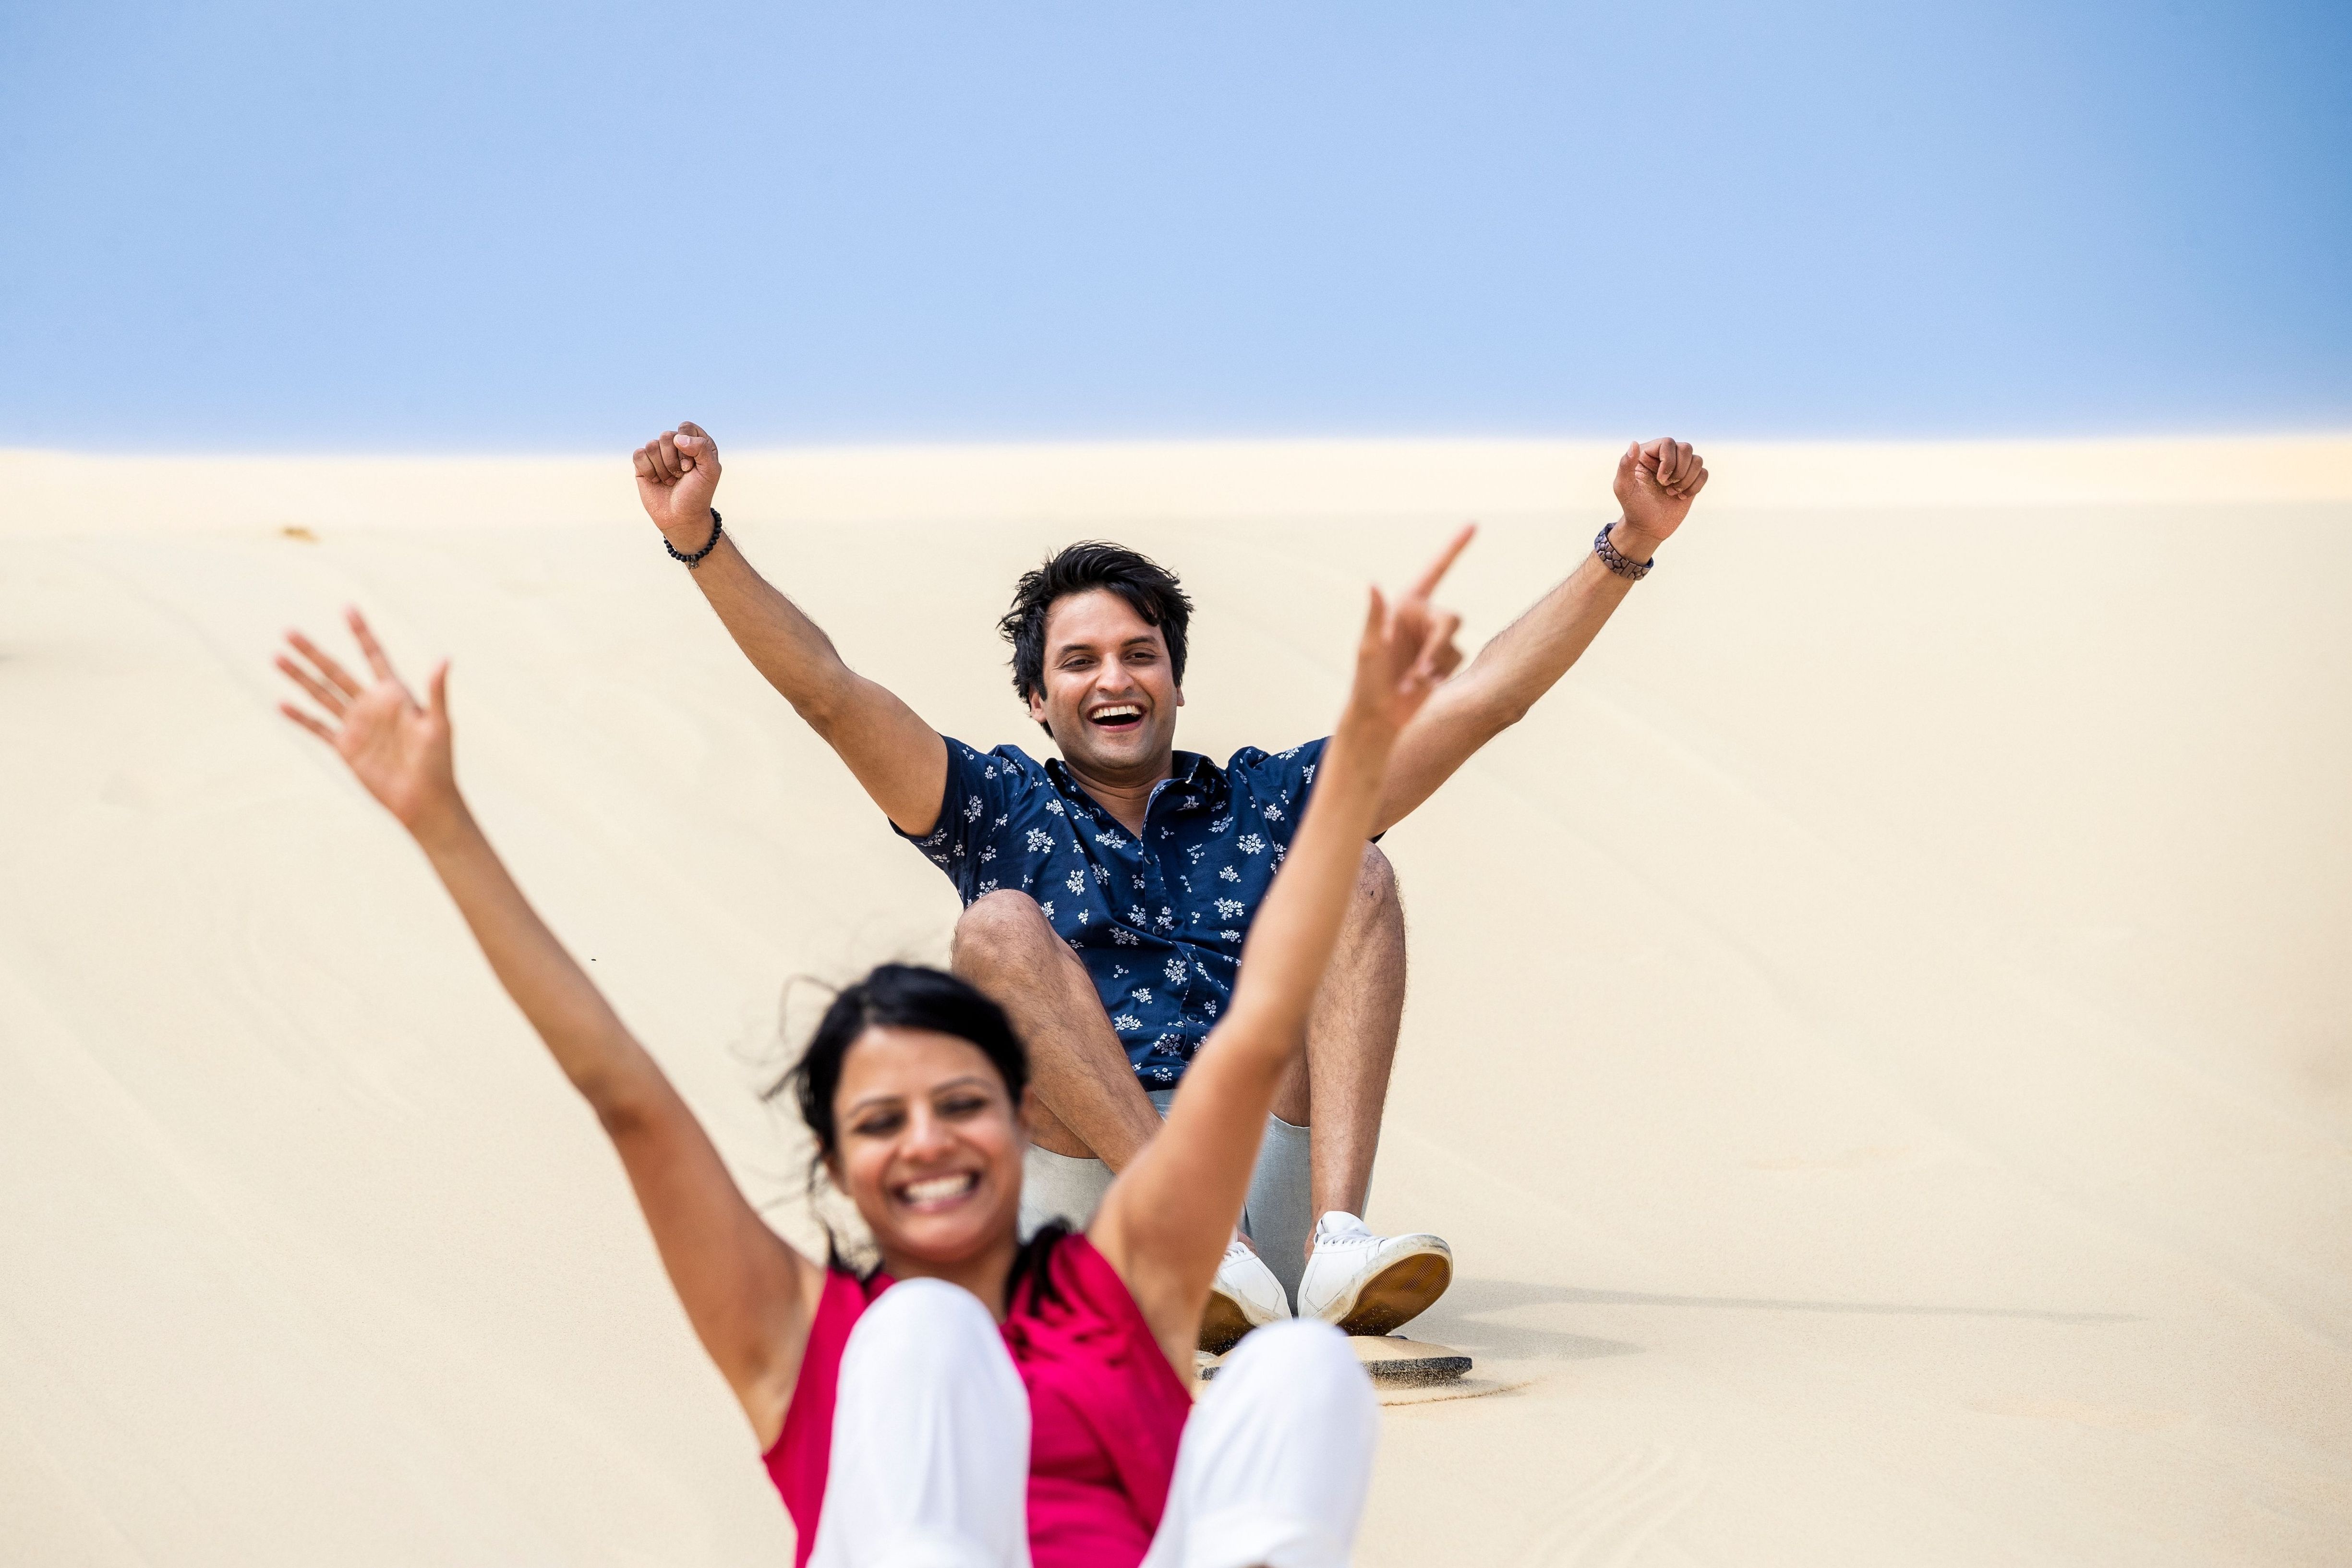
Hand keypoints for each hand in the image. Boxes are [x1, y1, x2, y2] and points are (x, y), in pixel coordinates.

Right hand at [276, 609, 462, 839]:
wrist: (424, 800)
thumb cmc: (439, 762)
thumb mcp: (439, 724)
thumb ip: (437, 691)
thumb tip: (445, 657)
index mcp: (395, 694)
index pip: (373, 655)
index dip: (360, 633)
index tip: (346, 607)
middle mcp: (371, 705)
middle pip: (336, 671)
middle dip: (313, 652)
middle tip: (288, 630)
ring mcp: (356, 725)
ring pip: (321, 694)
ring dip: (299, 677)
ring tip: (276, 656)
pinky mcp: (346, 748)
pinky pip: (318, 728)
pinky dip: (300, 717)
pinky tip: (281, 704)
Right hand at [633, 420, 723, 547]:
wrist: (681, 517)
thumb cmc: (698, 494)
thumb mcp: (710, 471)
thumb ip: (702, 448)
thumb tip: (677, 437)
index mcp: (695, 443)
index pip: (685, 427)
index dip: (687, 446)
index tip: (691, 467)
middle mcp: (677, 446)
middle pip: (666, 436)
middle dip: (673, 460)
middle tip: (680, 476)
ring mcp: (659, 454)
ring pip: (652, 445)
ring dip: (662, 468)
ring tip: (670, 480)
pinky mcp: (643, 464)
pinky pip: (639, 455)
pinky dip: (648, 470)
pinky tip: (656, 481)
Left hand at [1346, 525, 1470, 737]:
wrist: (1379, 714)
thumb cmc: (1367, 680)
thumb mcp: (1368, 647)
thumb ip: (1375, 616)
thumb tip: (1372, 584)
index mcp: (1405, 605)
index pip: (1435, 571)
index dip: (1454, 548)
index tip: (1473, 525)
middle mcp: (1421, 617)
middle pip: (1452, 619)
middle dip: (1438, 646)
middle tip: (1420, 671)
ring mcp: (1433, 638)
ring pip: (1455, 644)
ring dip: (1436, 665)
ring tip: (1411, 682)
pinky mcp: (1442, 659)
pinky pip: (1455, 660)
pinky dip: (1439, 675)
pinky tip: (1421, 686)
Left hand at [1610, 437, 1708, 557]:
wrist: (1648, 527)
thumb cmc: (1633, 507)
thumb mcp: (1623, 488)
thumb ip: (1625, 465)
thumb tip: (1633, 443)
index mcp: (1648, 454)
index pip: (1668, 443)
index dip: (1668, 461)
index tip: (1660, 481)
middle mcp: (1665, 457)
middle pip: (1686, 448)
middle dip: (1679, 471)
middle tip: (1666, 487)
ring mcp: (1679, 467)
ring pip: (1697, 460)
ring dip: (1687, 480)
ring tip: (1672, 492)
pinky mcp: (1691, 480)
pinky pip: (1704, 473)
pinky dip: (1695, 486)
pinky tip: (1681, 497)